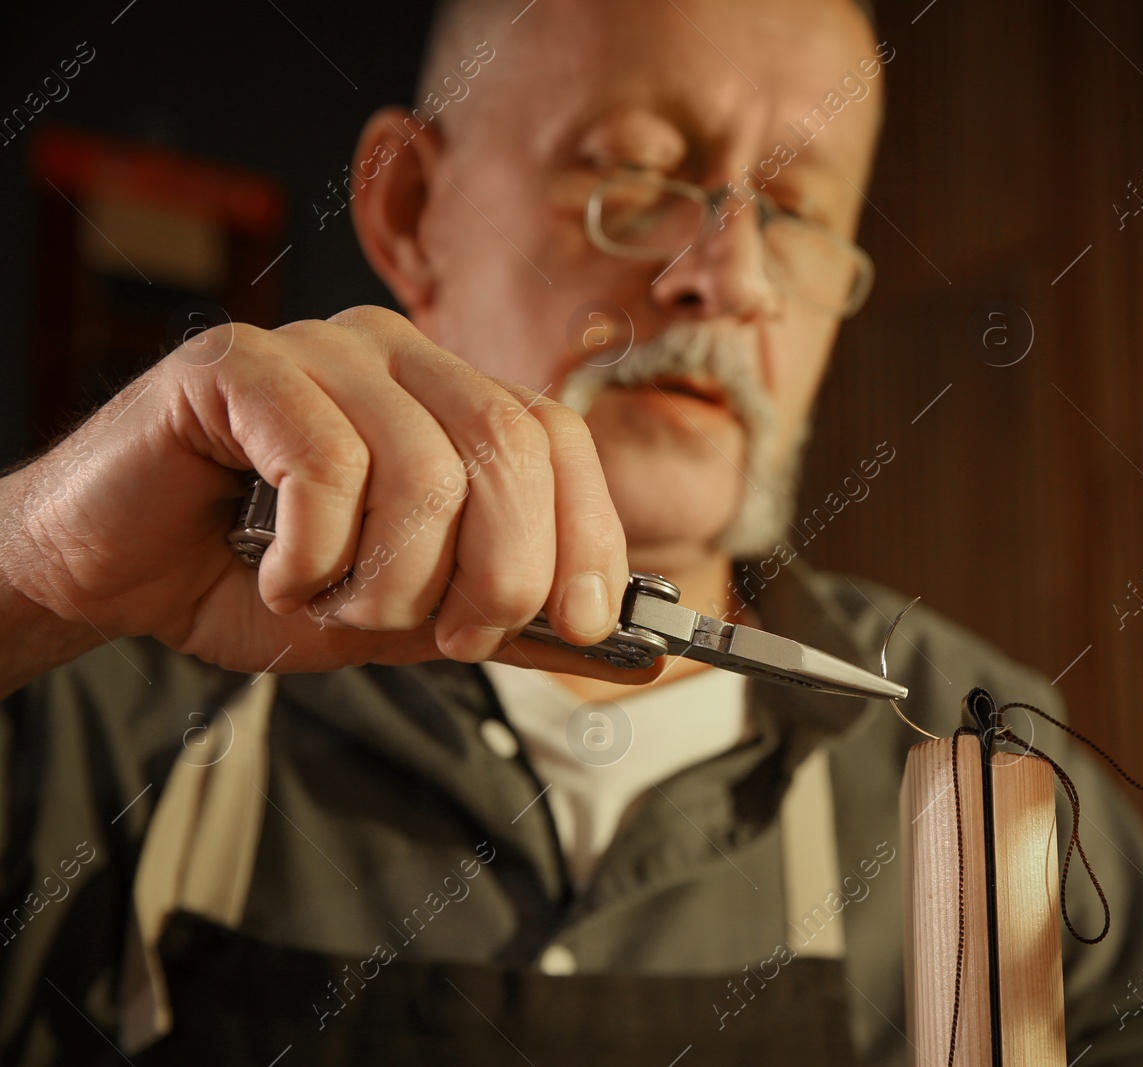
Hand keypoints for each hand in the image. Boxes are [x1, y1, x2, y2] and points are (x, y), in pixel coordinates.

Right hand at [0, 306, 654, 681]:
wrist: (111, 572)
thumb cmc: (255, 579)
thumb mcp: (407, 617)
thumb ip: (505, 618)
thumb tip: (627, 644)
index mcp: (448, 397)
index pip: (559, 438)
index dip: (586, 533)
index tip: (580, 622)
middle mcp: (396, 354)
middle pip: (507, 447)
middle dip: (501, 570)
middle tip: (447, 634)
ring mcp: (319, 348)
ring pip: (423, 466)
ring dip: (390, 578)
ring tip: (334, 604)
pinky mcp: (239, 364)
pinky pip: (327, 461)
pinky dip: (315, 553)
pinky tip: (278, 575)